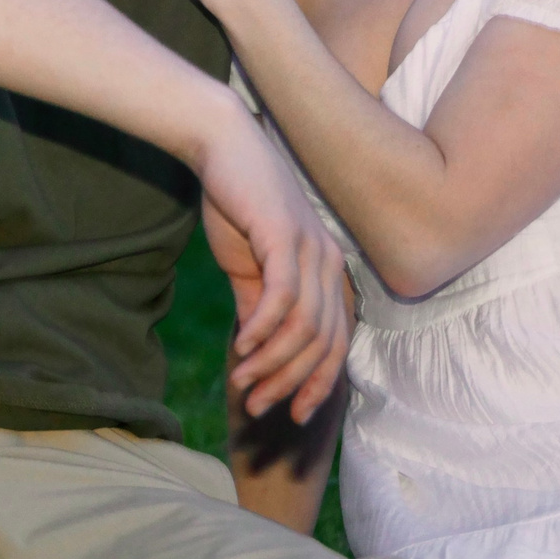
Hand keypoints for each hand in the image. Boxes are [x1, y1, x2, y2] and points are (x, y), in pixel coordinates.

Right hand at [190, 112, 351, 422]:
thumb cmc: (237, 201)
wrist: (222, 145)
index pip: (337, 340)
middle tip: (259, 407)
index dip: (319, 381)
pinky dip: (264, 329)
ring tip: (245, 383)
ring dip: (273, 362)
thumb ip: (258, 306)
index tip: (293, 413)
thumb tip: (258, 351)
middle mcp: (329, 261)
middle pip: (324, 341)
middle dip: (293, 382)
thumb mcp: (249, 265)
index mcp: (327, 270)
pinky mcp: (285, 237)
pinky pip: (283, 298)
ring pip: (304, 327)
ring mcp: (311, 248)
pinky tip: (242, 347)